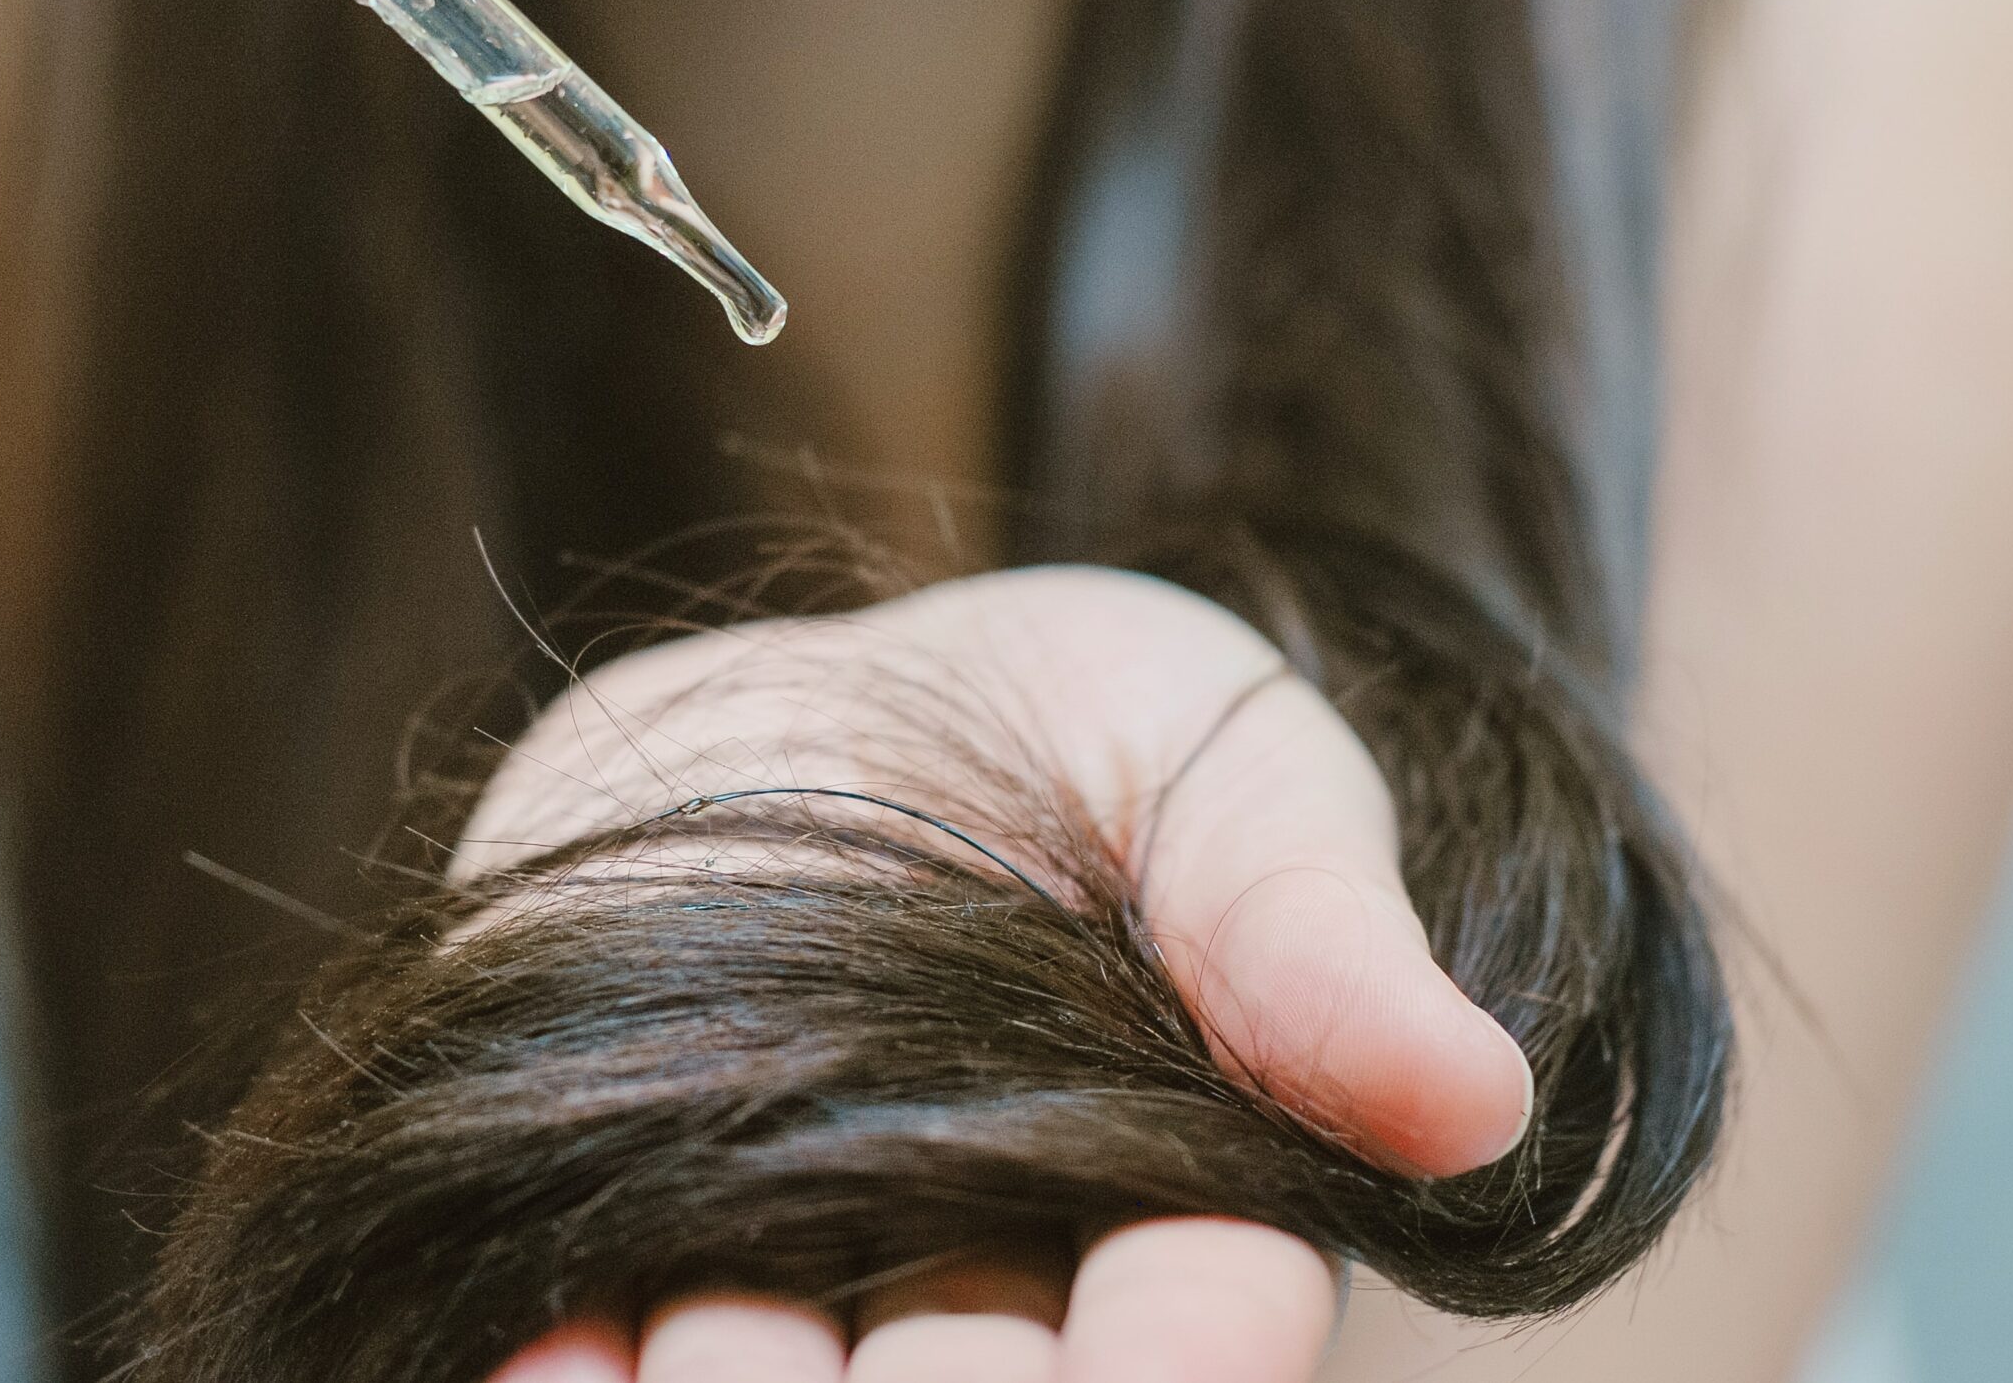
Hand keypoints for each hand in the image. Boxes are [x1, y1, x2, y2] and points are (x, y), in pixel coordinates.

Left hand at [458, 565, 1534, 1381]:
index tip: (1168, 1343)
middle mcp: (978, 1270)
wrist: (858, 698)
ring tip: (711, 1360)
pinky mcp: (613, 1193)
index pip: (1198, 1324)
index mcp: (1173, 1195)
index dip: (1183, 1352)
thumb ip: (1310, 922)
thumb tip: (1467, 1096)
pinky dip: (559, 1362)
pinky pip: (578, 1319)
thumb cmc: (1094, 734)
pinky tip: (544, 1358)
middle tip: (914, 1369)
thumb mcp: (1233, 770)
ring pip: (768, 1380)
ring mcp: (786, 1248)